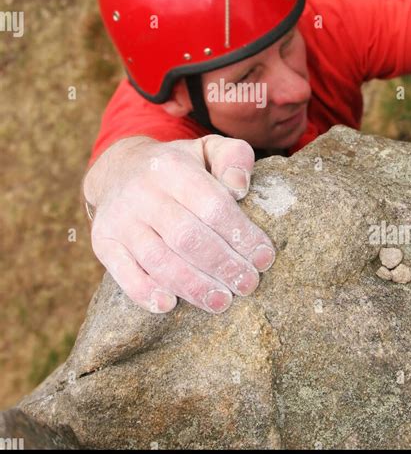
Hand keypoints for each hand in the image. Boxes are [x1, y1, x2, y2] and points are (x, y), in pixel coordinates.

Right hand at [83, 135, 274, 314]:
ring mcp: (120, 218)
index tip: (264, 258)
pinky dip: (145, 292)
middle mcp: (143, 192)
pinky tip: (169, 304)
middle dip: (223, 265)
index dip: (241, 235)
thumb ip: (234, 158)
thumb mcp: (207, 149)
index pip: (213, 205)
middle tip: (248, 284)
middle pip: (187, 236)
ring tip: (221, 301)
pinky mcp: (103, 241)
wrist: (118, 168)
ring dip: (193, 286)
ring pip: (158, 259)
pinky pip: (123, 273)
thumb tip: (240, 187)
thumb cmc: (177, 166)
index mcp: (173, 167)